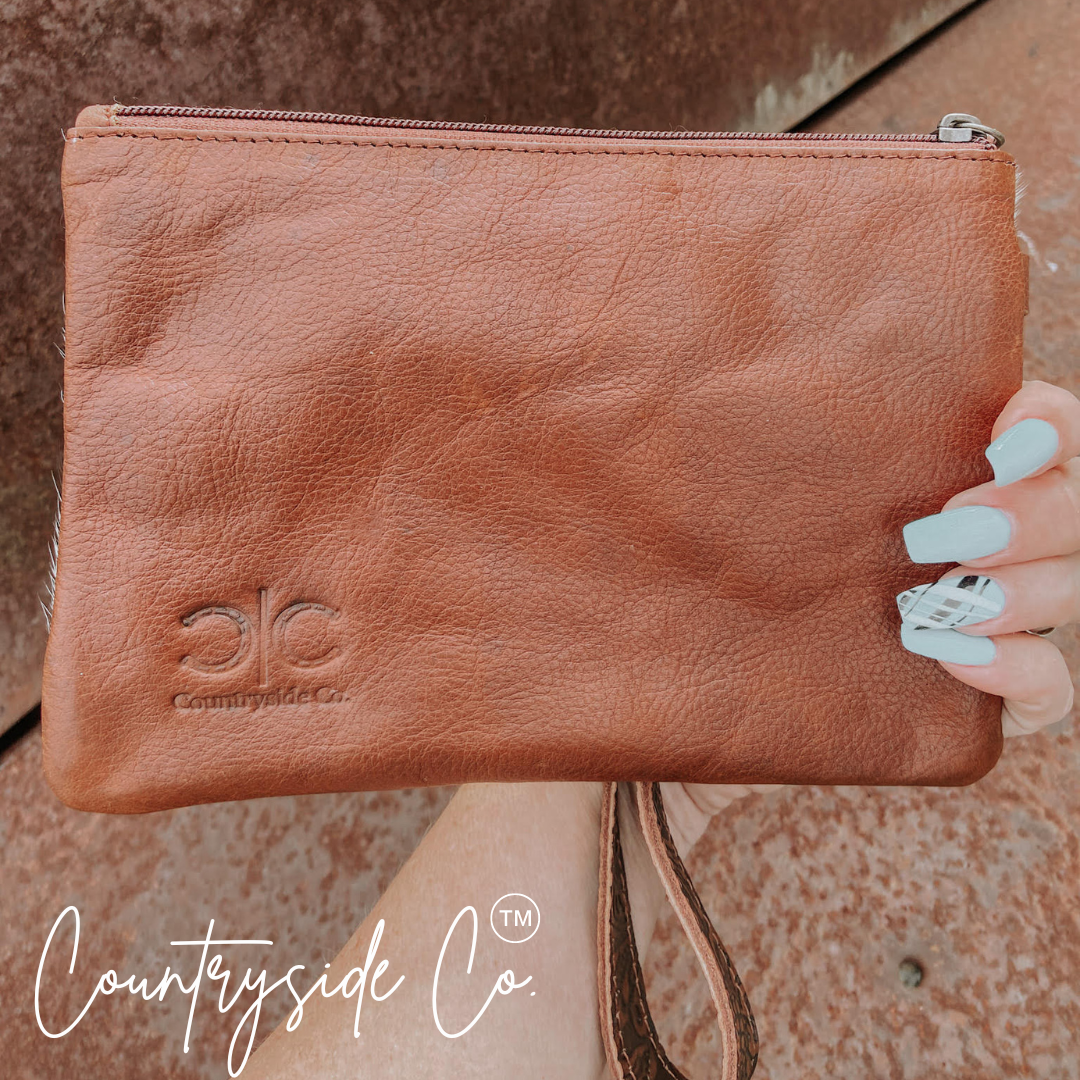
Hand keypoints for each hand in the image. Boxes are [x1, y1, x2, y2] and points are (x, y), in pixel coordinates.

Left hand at [661, 381, 1079, 856]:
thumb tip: (712, 335)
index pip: (1046, 430)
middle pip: (1071, 512)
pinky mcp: (984, 689)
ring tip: (925, 605)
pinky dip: (1021, 675)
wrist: (707, 658)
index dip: (1048, 427)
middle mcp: (990, 534)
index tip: (1001, 438)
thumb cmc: (730, 542)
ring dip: (1017, 595)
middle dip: (1027, 518)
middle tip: (936, 531)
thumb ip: (765, 409)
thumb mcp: (743, 467)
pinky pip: (1048, 690)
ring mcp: (995, 613)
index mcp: (953, 469)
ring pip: (1066, 593)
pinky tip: (955, 660)